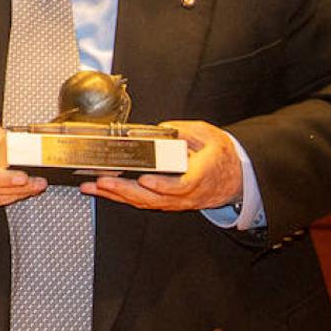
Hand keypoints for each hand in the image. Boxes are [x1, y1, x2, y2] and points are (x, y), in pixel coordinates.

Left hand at [82, 119, 243, 211]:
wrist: (236, 178)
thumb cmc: (222, 156)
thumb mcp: (210, 136)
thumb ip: (186, 131)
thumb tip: (163, 128)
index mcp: (201, 175)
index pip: (181, 186)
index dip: (162, 185)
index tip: (145, 180)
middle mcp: (187, 194)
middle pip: (154, 198)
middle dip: (125, 190)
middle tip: (103, 181)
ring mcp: (177, 201)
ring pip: (145, 202)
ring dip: (117, 195)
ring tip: (94, 186)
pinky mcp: (168, 202)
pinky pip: (143, 202)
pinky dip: (122, 197)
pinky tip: (104, 191)